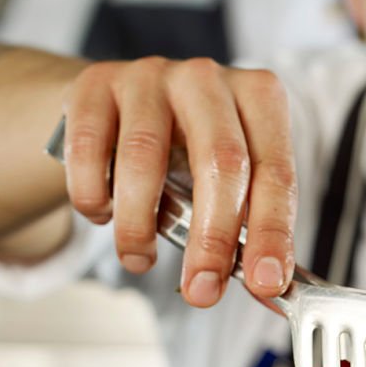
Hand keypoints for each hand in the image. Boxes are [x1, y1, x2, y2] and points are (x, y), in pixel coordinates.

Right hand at [61, 57, 295, 307]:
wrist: (119, 107)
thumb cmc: (187, 151)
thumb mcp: (229, 181)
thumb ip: (250, 231)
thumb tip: (269, 289)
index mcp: (259, 98)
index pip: (275, 172)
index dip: (272, 232)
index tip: (265, 283)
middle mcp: (208, 79)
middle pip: (221, 162)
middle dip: (213, 239)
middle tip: (202, 291)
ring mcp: (150, 75)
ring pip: (145, 156)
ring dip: (140, 225)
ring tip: (139, 260)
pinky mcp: (95, 83)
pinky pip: (90, 148)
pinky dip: (94, 195)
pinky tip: (102, 215)